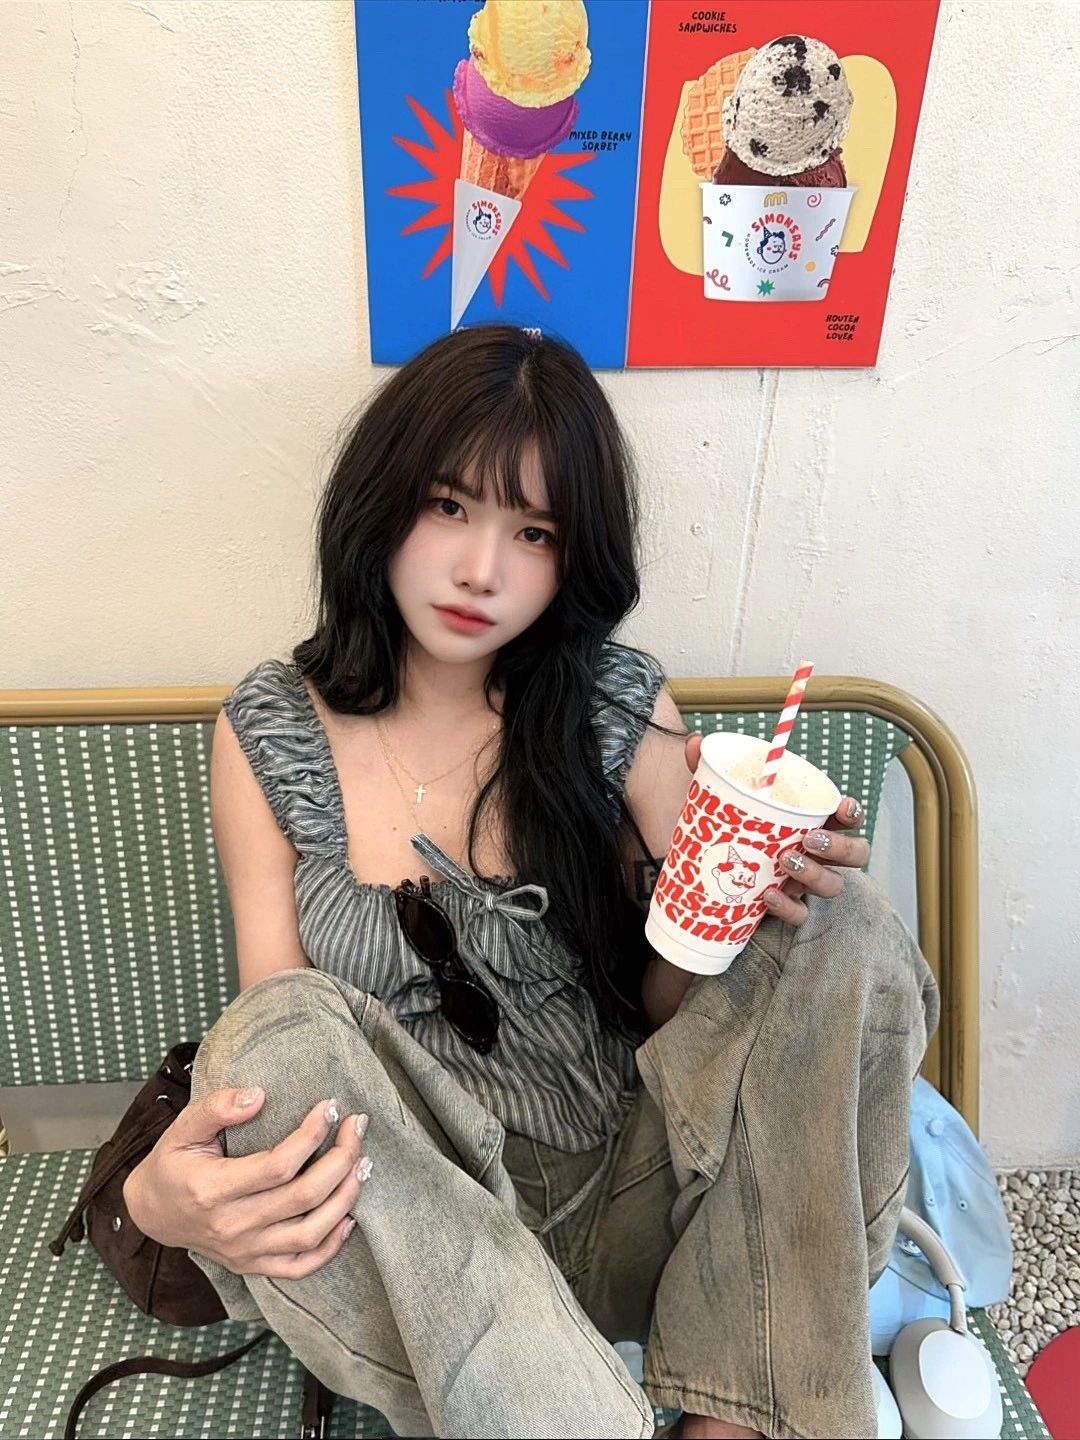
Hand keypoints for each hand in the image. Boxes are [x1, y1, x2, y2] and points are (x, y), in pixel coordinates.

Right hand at [123, 1086, 368, 1278]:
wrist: (152, 1214)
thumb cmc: (173, 1164)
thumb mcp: (183, 1127)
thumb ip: (217, 1107)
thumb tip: (259, 1095)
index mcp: (213, 1190)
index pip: (278, 1165)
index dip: (312, 1135)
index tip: (330, 1106)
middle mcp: (232, 1227)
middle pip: (303, 1196)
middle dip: (341, 1158)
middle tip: (357, 1126)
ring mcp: (245, 1252)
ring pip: (311, 1233)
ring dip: (346, 1198)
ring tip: (363, 1164)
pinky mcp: (254, 1266)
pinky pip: (301, 1266)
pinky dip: (332, 1246)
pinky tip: (350, 1216)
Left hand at [683, 735, 870, 927]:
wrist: (706, 874)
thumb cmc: (729, 829)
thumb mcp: (720, 799)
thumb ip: (710, 771)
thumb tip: (695, 742)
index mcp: (812, 822)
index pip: (848, 817)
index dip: (853, 812)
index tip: (842, 806)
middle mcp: (817, 854)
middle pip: (856, 854)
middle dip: (841, 847)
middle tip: (810, 839)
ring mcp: (805, 883)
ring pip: (834, 885)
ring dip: (816, 874)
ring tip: (786, 861)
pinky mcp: (787, 907)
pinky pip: (800, 914)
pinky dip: (788, 906)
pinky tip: (768, 895)